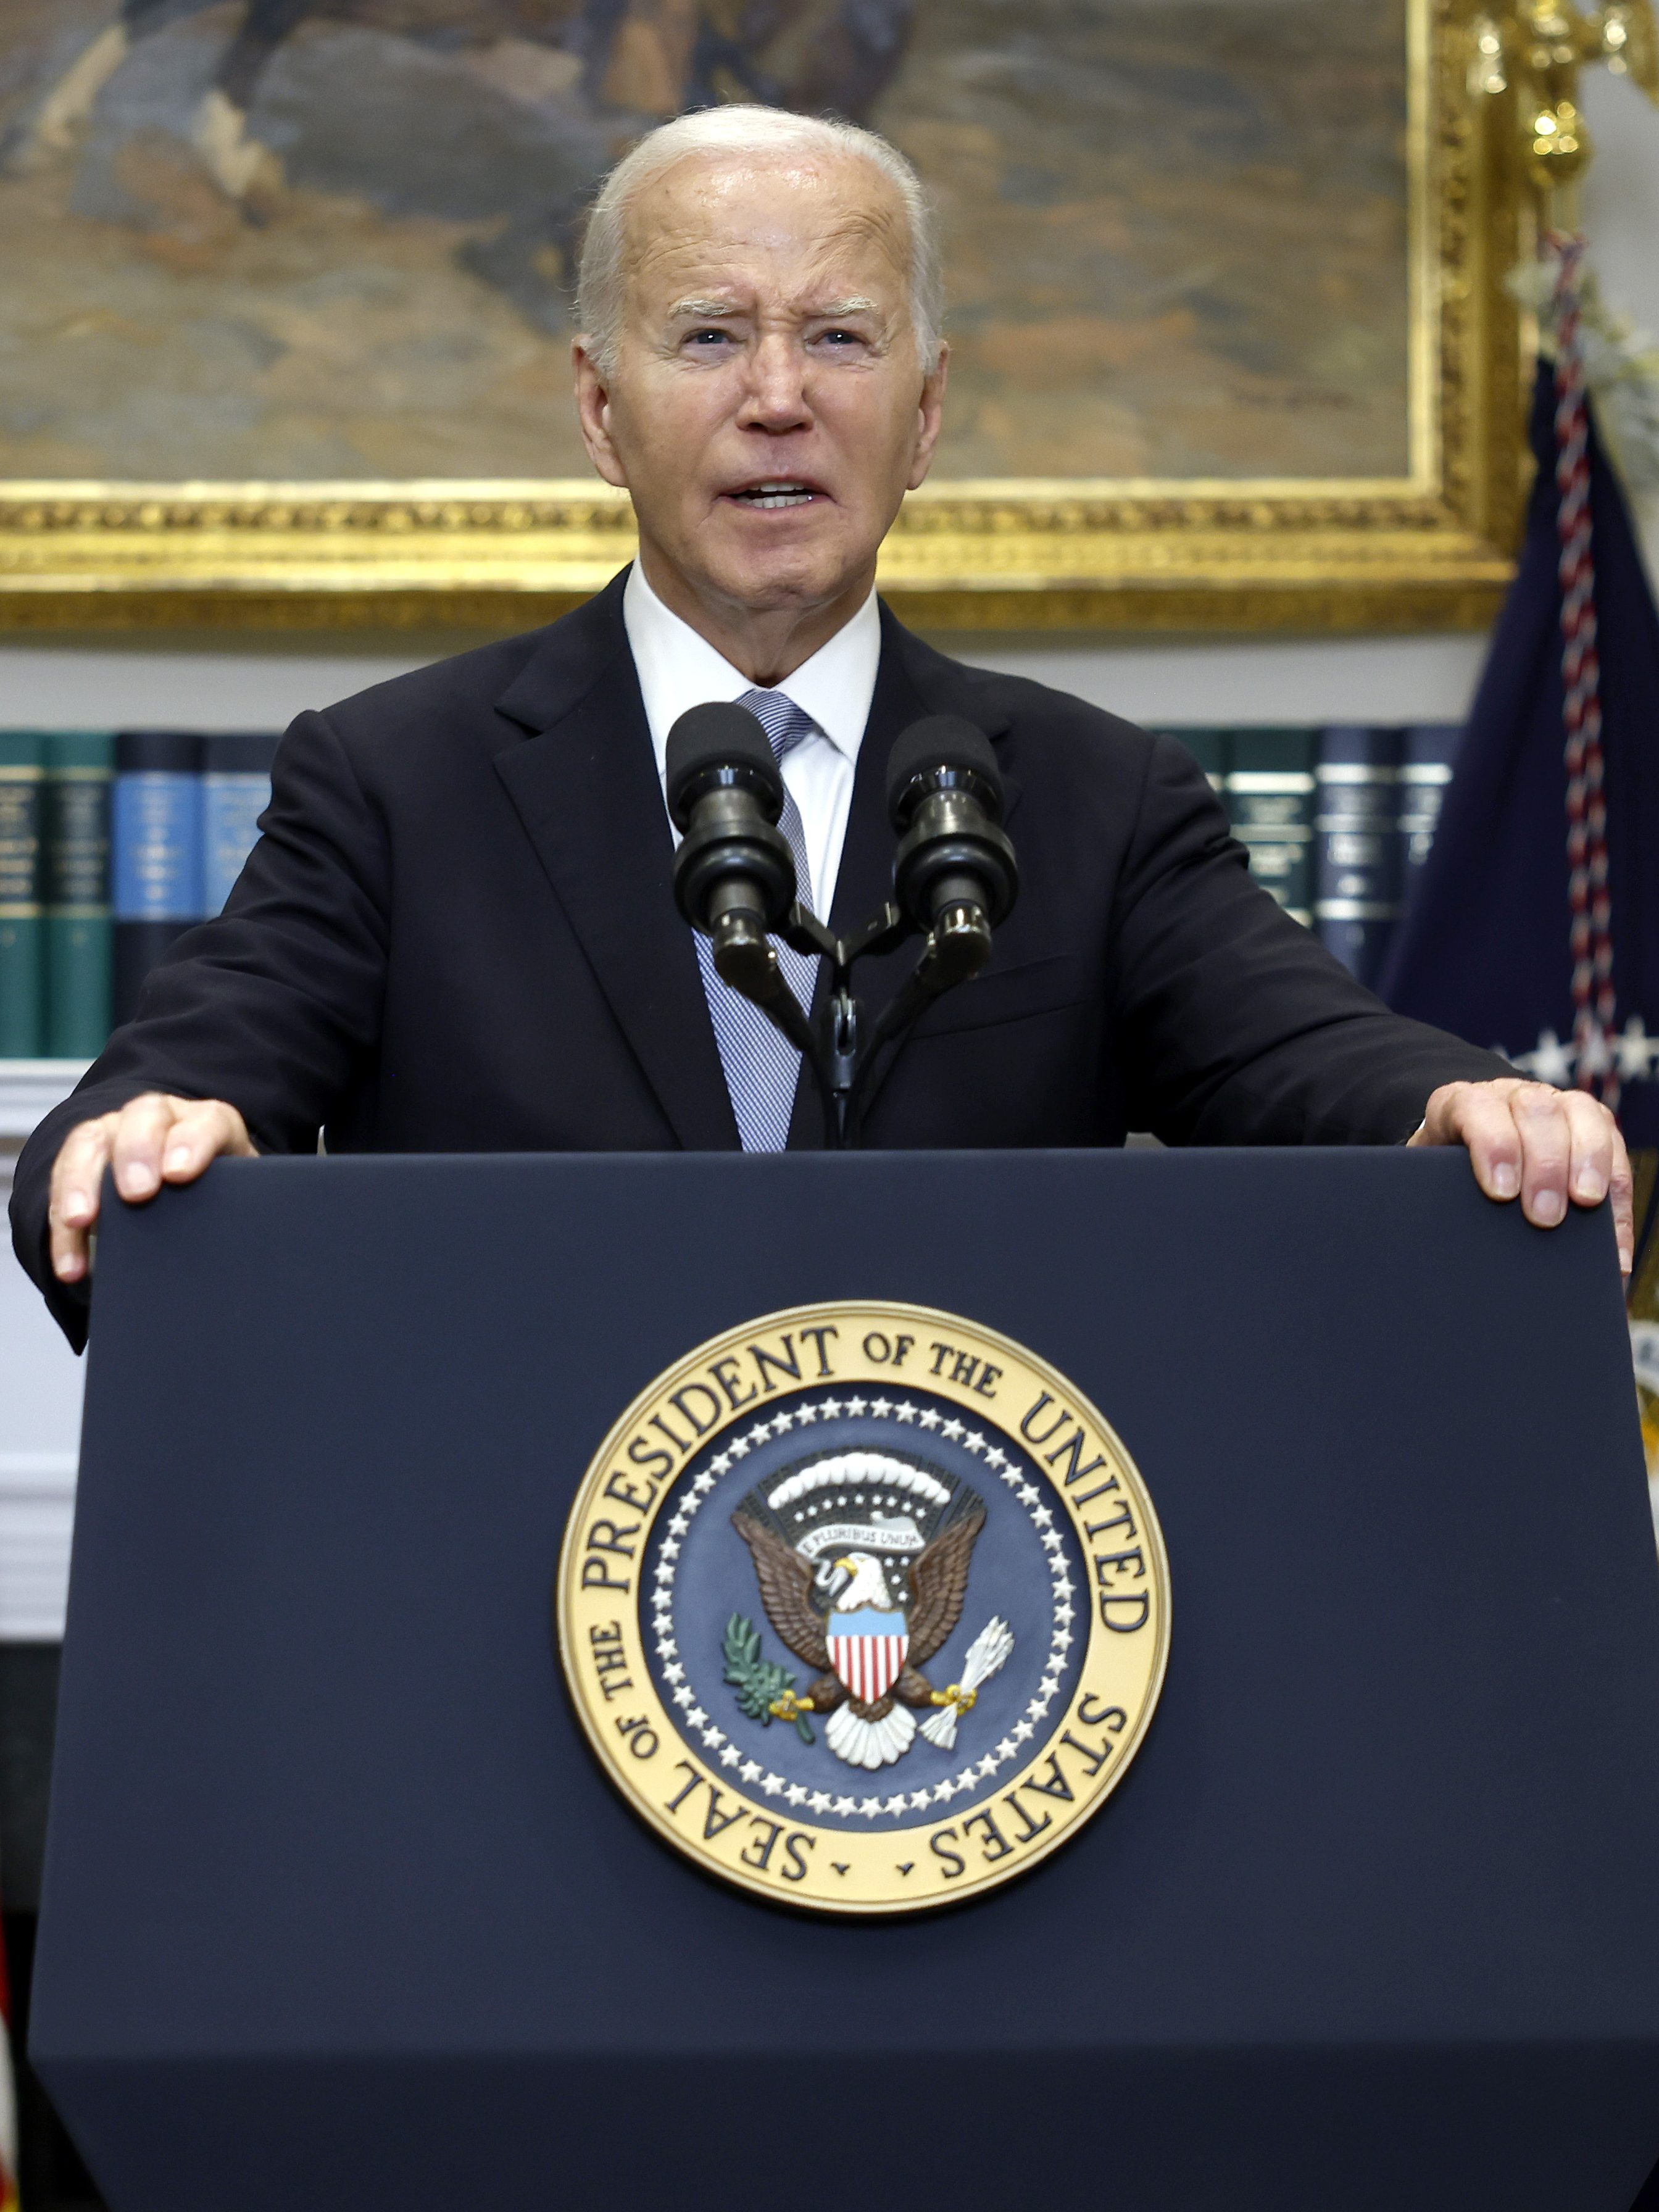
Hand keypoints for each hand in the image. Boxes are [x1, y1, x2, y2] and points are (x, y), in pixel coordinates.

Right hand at [48, 1093, 255, 1285]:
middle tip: (137, 1193)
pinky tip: (70, 1263)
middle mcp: (160, 1117)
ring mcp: (116, 1131)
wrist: (192, 1189)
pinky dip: (61, 1226)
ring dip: (81, 1183)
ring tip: (81, 1221)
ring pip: (90, 1143)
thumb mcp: (238, 1196)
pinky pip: (62, 1182)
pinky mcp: (83, 1157)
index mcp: (209, 1123)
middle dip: (136, 1154)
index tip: (181, 1174)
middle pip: (143, 1118)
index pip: (206, 1122)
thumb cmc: (223, 1194)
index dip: (193, 1143)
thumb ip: (241, 1207)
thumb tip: (244, 1248)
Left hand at [1408, 1077, 1632, 1275]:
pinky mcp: (1591, 1125)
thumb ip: (1435, 1192)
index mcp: (1462, 1103)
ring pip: (1584, 1115)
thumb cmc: (1441, 1175)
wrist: (1462, 1153)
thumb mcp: (1427, 1179)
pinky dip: (1618, 1197)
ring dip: (1589, 1163)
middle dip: (1544, 1164)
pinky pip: (1616, 1150)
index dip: (1493, 1145)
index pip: (1478, 1108)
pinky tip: (1614, 1243)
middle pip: (1537, 1111)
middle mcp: (1512, 1096)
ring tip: (1586, 1206)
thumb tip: (1444, 1235)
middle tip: (1544, 1216)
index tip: (1500, 1193)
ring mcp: (1555, 1105)